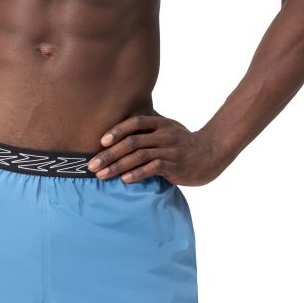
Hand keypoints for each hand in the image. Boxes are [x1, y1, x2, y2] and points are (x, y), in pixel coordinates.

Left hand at [86, 113, 225, 186]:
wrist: (212, 153)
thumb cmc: (184, 142)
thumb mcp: (168, 128)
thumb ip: (149, 126)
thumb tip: (122, 126)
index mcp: (160, 123)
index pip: (134, 123)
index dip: (116, 131)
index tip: (100, 142)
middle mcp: (164, 135)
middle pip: (131, 142)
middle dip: (109, 154)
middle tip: (92, 165)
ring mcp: (169, 150)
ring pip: (138, 156)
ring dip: (117, 166)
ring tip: (102, 175)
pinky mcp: (175, 166)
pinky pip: (152, 169)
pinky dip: (137, 174)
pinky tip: (124, 179)